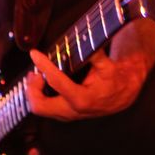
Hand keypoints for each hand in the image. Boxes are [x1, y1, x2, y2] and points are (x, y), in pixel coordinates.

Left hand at [26, 48, 147, 121]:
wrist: (123, 95)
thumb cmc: (114, 80)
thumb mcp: (107, 65)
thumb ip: (95, 55)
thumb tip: (84, 39)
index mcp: (82, 99)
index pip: (55, 82)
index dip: (43, 66)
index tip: (35, 54)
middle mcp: (72, 111)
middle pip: (39, 106)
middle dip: (32, 88)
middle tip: (35, 72)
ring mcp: (67, 115)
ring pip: (40, 109)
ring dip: (33, 92)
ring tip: (36, 75)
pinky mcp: (65, 114)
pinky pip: (45, 108)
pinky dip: (39, 95)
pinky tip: (41, 82)